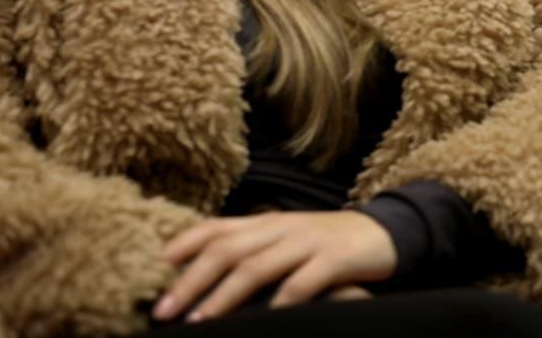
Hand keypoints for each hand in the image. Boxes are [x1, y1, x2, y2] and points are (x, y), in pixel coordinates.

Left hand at [153, 211, 397, 322]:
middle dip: (191, 280)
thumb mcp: (287, 238)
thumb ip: (252, 248)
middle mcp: (282, 227)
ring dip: (223, 295)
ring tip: (199, 320)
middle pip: (228, 249)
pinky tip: (266, 319)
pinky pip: (303, 282)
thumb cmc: (327, 242)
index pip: (217, 226)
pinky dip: (281, 301)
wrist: (387, 232)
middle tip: (163, 310)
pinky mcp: (335, 258)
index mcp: (267, 221)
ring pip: (257, 266)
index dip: (183, 244)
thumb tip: (201, 270)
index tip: (154, 267)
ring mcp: (308, 241)